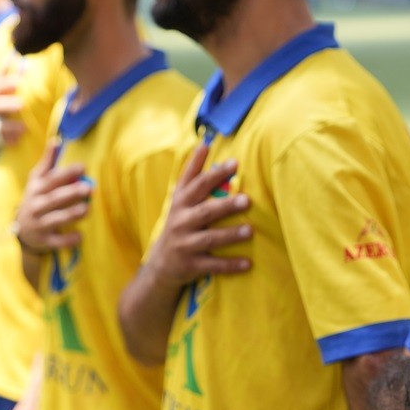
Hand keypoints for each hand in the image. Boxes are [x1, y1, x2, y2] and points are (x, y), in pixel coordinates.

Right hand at [14, 140, 89, 251]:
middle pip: (54, 198)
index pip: (51, 179)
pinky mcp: (43, 240)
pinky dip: (67, 240)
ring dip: (71, 214)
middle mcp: (35, 205)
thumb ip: (48, 162)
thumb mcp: (37, 180)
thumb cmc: (35, 199)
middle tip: (88, 188)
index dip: (66, 173)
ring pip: (55, 219)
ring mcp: (38, 224)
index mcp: (36, 189)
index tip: (83, 166)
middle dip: (70, 193)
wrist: (20, 230)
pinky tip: (79, 237)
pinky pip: (56, 241)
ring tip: (86, 209)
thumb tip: (57, 140)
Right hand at [143, 143, 251, 289]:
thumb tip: (204, 143)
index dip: (215, 174)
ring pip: (209, 239)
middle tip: (247, 199)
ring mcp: (185, 244)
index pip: (197, 184)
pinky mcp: (191, 265)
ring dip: (230, 235)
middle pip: (205, 211)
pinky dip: (230, 265)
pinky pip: (213, 265)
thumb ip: (192, 173)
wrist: (160, 265)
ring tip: (250, 230)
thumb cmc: (178, 224)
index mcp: (180, 203)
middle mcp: (181, 222)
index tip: (234, 163)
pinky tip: (248, 263)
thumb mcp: (180, 199)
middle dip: (226, 205)